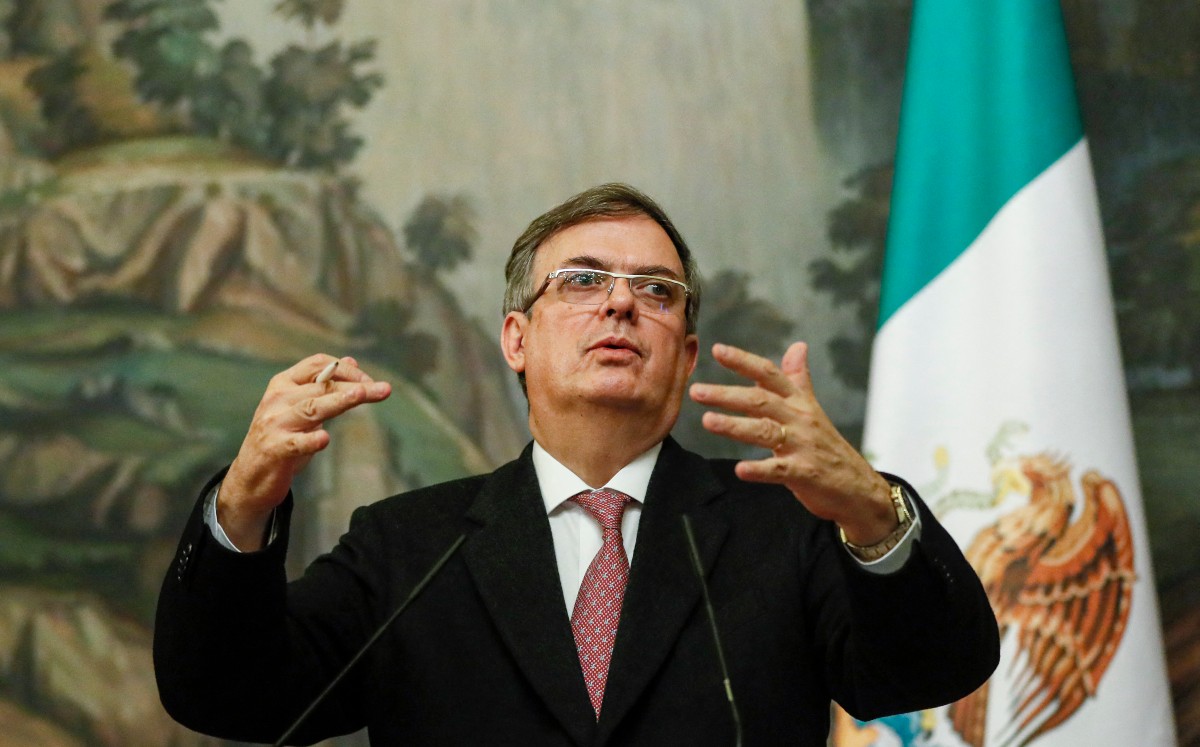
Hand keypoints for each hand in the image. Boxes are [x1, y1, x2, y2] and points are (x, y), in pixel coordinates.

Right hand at [219, 354, 391, 549]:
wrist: (251, 476)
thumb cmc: (282, 437)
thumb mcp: (300, 406)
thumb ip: (323, 386)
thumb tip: (351, 361)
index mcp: (284, 383)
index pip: (317, 365)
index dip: (346, 368)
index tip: (370, 381)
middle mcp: (278, 399)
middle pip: (322, 386)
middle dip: (356, 387)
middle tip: (383, 389)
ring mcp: (274, 423)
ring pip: (311, 408)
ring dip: (338, 401)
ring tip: (359, 395)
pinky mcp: (274, 449)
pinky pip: (295, 443)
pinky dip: (311, 440)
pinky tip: (324, 439)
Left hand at [688, 342, 894, 544]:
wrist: (857, 486)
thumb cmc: (827, 446)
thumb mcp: (812, 409)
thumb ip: (798, 379)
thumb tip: (798, 346)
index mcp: (799, 402)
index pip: (769, 375)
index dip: (744, 361)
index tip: (717, 350)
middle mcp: (800, 418)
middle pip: (761, 400)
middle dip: (727, 394)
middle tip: (697, 391)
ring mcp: (803, 445)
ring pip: (765, 431)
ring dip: (735, 426)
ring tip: (708, 421)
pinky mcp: (805, 473)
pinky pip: (779, 470)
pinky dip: (759, 470)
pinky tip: (740, 470)